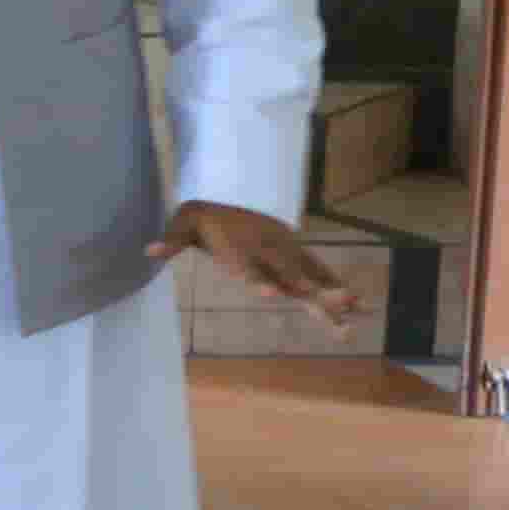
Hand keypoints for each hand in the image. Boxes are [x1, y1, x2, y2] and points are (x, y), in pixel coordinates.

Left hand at [155, 200, 367, 327]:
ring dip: (335, 294)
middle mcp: (270, 249)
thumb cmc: (201, 218)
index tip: (267, 294)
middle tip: (335, 304)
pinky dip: (338, 289)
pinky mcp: (295, 258)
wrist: (226, 196)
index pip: (250, 267)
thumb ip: (169, 240)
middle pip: (291, 274)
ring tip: (359, 313)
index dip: (256, 279)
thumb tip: (147, 250)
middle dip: (312, 290)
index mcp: (242, 245)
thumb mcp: (181, 225)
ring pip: (313, 277)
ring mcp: (286, 253)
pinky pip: (320, 276)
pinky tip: (360, 308)